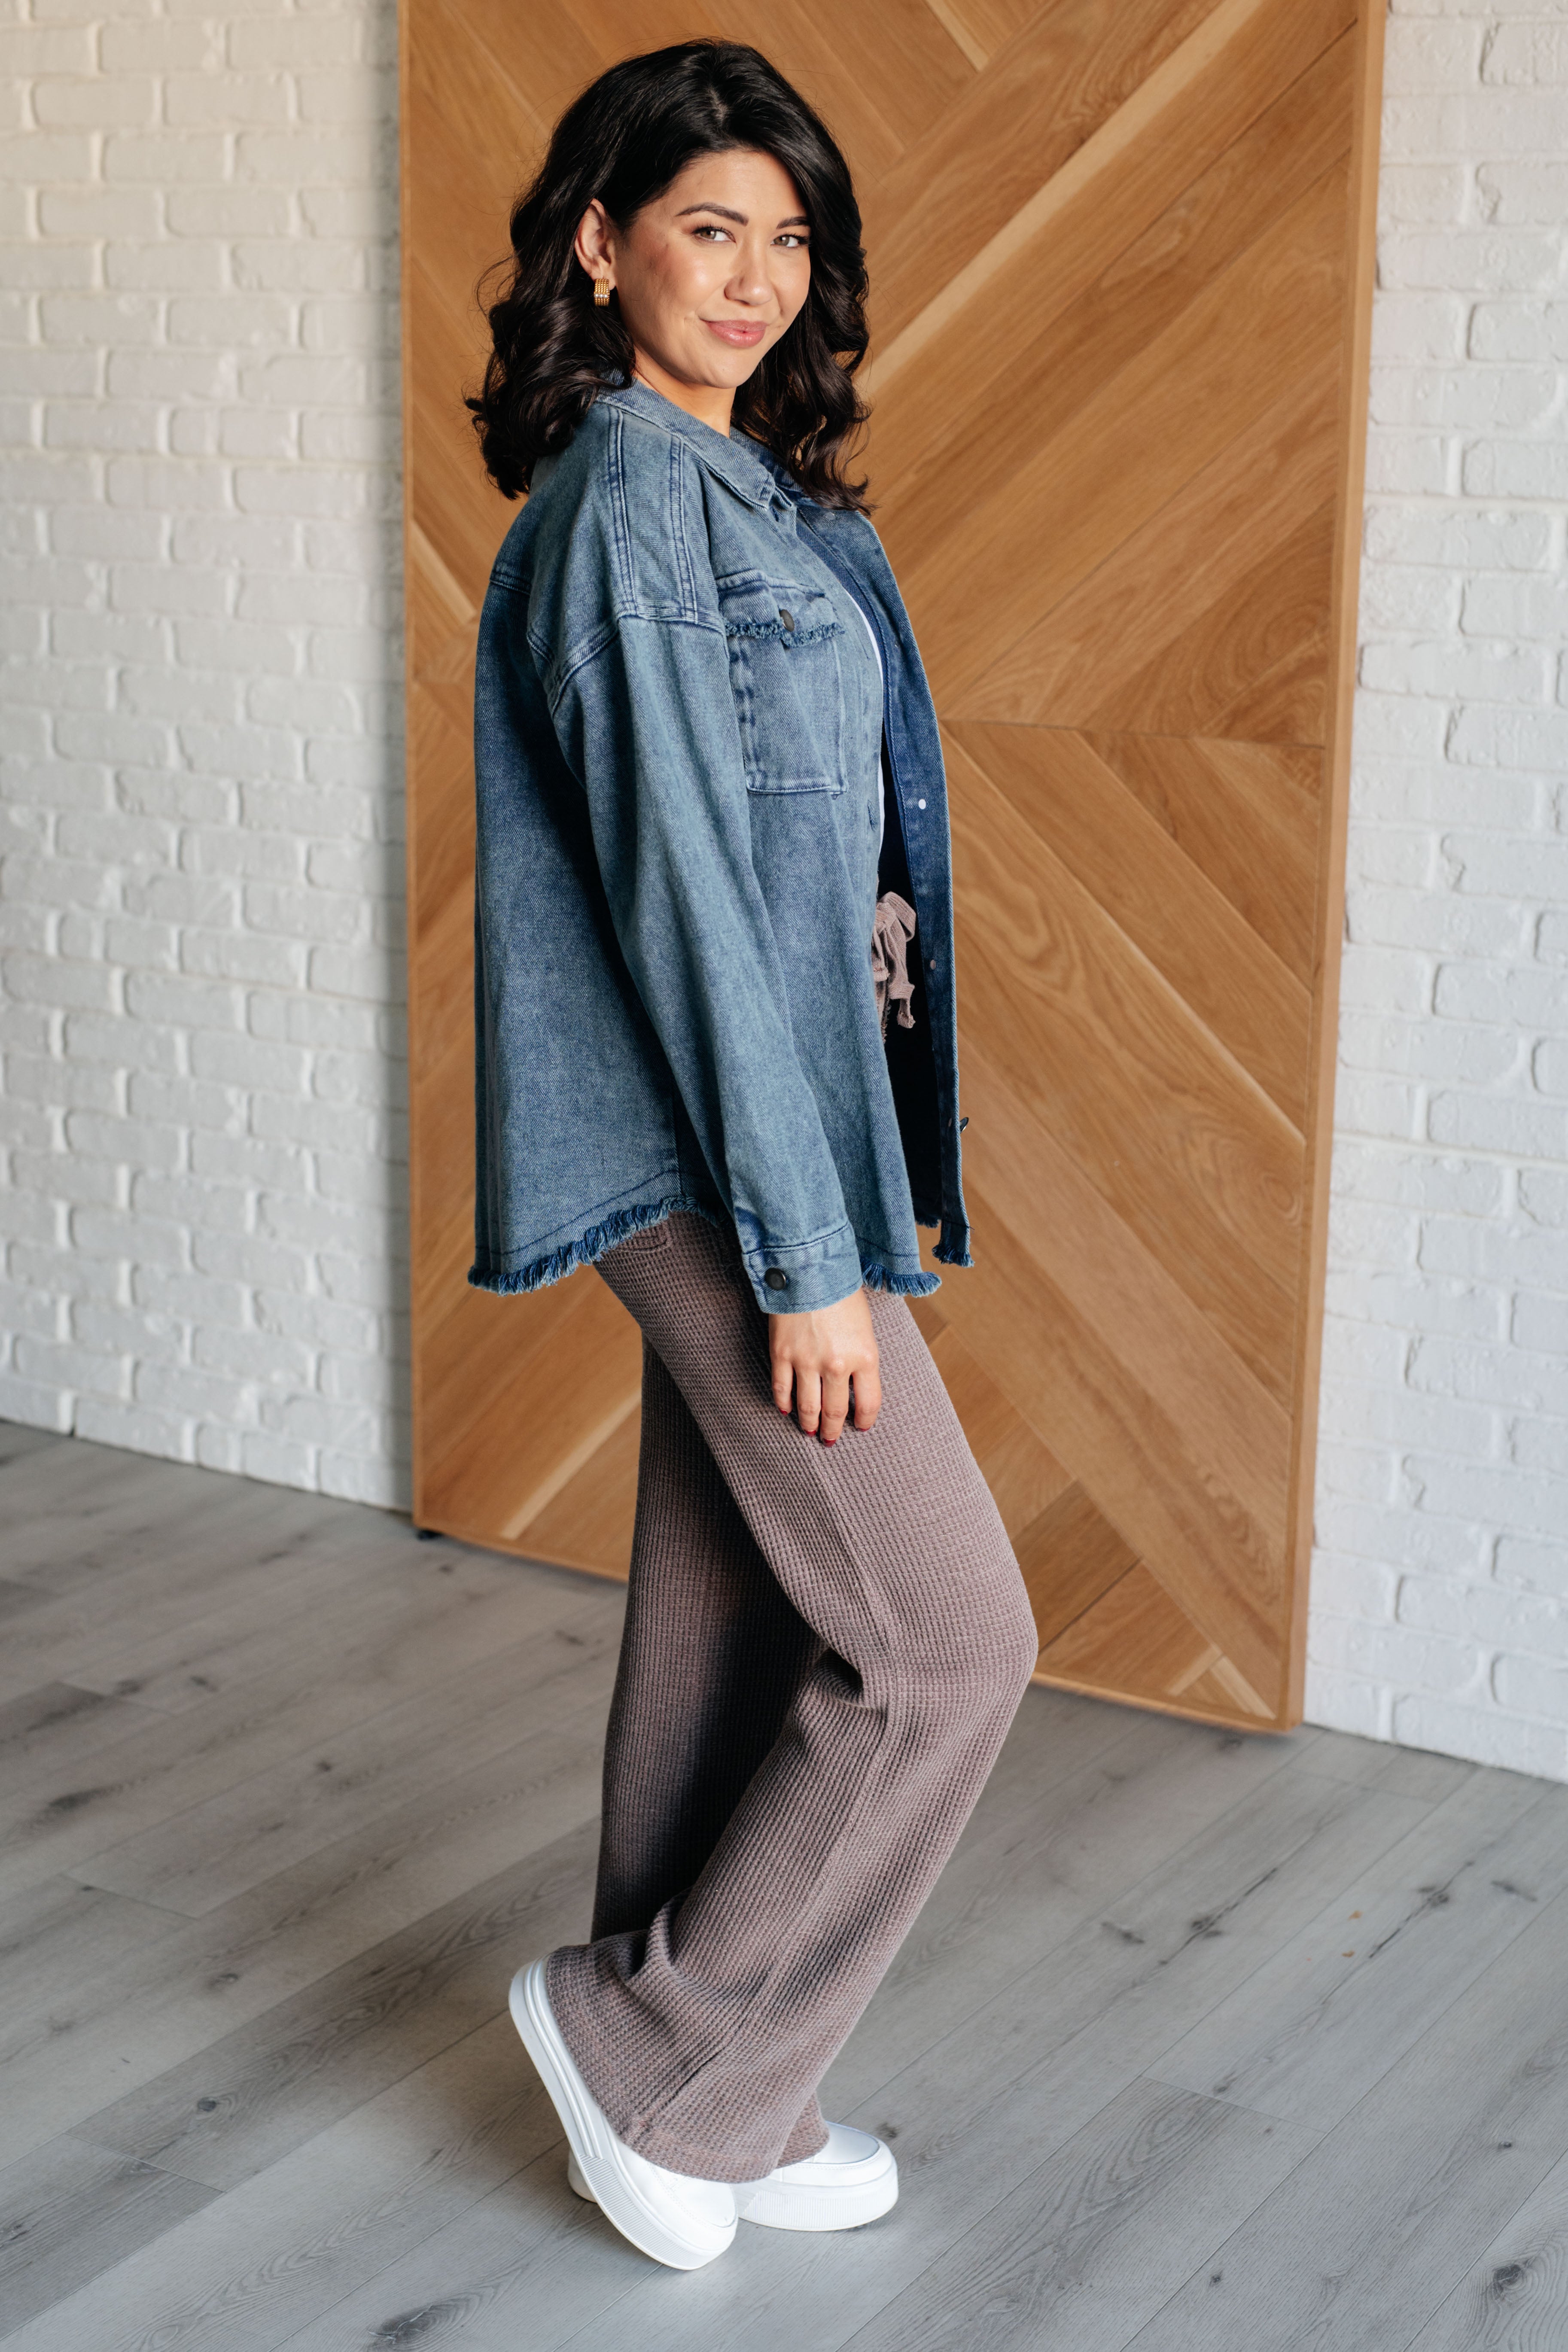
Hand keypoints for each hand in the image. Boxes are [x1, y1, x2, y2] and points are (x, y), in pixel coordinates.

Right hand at [769, 1287, 881, 1444]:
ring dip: (809, 1423)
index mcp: (865, 1357)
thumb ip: (862, 1357)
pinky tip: (786, 1409)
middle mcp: (837, 1365)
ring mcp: (807, 1361)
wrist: (810, 1267)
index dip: (864, 1421)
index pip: (868, 1403)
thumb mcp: (865, 1326)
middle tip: (830, 1438)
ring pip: (808, 1407)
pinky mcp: (782, 1354)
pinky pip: (782, 1389)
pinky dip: (783, 1403)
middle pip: (836, 1411)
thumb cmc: (842, 1293)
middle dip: (833, 1429)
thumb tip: (855, 1385)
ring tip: (810, 1430)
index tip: (860, 1427)